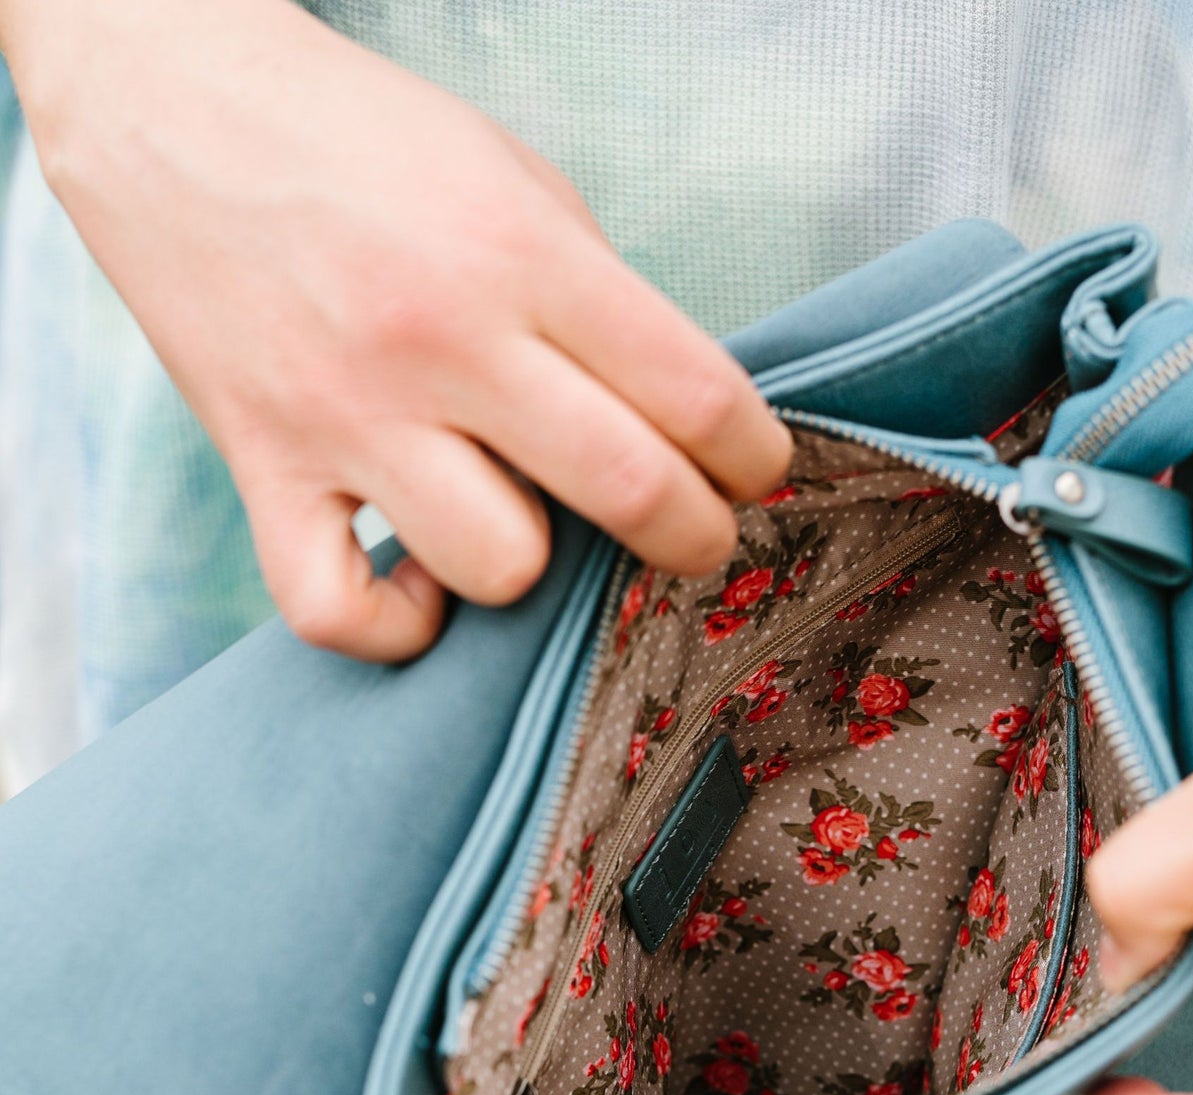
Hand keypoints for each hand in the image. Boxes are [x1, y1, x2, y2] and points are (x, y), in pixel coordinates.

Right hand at [1, 0, 791, 659]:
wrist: (175, 107)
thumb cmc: (366, 151)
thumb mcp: (514, 183)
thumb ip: (599, 301)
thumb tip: (679, 425)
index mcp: (519, 254)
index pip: (694, 392)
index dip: (753, 456)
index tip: (753, 472)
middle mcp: (438, 339)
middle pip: (629, 492)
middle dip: (695, 537)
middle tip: (693, 535)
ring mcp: (344, 415)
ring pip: (500, 568)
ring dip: (533, 567)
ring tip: (516, 520)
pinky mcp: (262, 468)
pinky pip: (342, 613)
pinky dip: (394, 624)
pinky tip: (416, 579)